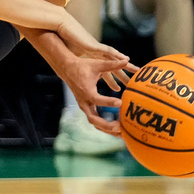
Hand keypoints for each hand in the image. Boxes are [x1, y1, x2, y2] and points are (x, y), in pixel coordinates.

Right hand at [54, 14, 135, 132]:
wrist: (68, 70)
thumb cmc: (83, 66)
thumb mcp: (98, 64)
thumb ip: (112, 64)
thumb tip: (126, 60)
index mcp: (86, 91)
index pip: (97, 99)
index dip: (108, 102)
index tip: (120, 102)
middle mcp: (84, 102)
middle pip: (94, 119)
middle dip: (107, 125)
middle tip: (121, 127)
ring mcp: (85, 107)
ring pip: (95, 123)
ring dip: (107, 129)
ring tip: (122, 134)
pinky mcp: (87, 108)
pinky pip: (96, 121)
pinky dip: (105, 126)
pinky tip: (118, 129)